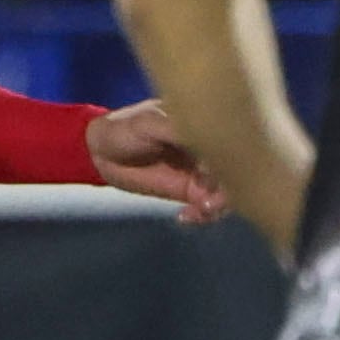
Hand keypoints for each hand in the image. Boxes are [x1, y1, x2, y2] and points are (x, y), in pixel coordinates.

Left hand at [86, 100, 228, 222]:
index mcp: (204, 123)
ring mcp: (203, 170)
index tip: (213, 174)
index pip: (233, 141)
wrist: (101, 151)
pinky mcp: (192, 191)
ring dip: (218, 204)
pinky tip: (185, 216)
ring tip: (197, 210)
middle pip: (237, 169)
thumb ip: (179, 131)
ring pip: (227, 191)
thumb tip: (208, 145)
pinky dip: (204, 215)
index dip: (232, 160)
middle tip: (208, 201)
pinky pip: (209, 206)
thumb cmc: (126, 128)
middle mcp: (210, 146)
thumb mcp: (150, 123)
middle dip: (229, 188)